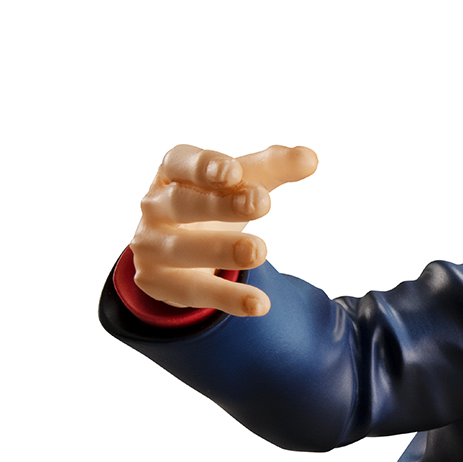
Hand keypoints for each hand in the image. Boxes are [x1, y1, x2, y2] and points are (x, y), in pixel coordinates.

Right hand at [131, 144, 317, 316]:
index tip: (234, 171)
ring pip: (183, 249)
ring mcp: (151, 245)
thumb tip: (311, 158)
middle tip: (263, 203)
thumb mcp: (237, 186)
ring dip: (222, 250)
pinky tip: (260, 304)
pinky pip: (193, 291)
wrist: (170, 255)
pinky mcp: (156, 282)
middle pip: (182, 203)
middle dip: (221, 204)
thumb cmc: (209, 207)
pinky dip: (227, 298)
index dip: (205, 166)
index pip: (182, 163)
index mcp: (172, 173)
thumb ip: (271, 169)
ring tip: (260, 251)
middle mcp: (154, 206)